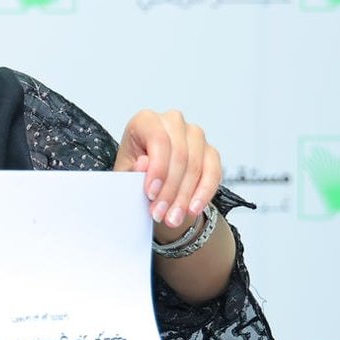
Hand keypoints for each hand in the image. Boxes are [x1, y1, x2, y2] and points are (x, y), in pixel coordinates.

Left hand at [113, 109, 222, 236]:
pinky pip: (213, 172)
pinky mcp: (210, 151)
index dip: (157, 169)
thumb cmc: (135, 174)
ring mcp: (194, 134)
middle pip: (179, 154)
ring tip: (173, 218)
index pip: (158, 139)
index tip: (151, 194)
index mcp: (146, 121)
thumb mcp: (126, 175)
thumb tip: (144, 164)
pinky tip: (193, 209)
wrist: (153, 185)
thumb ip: (132, 171)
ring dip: (184, 197)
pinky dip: (203, 193)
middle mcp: (172, 121)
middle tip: (161, 214)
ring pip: (195, 165)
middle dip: (170, 190)